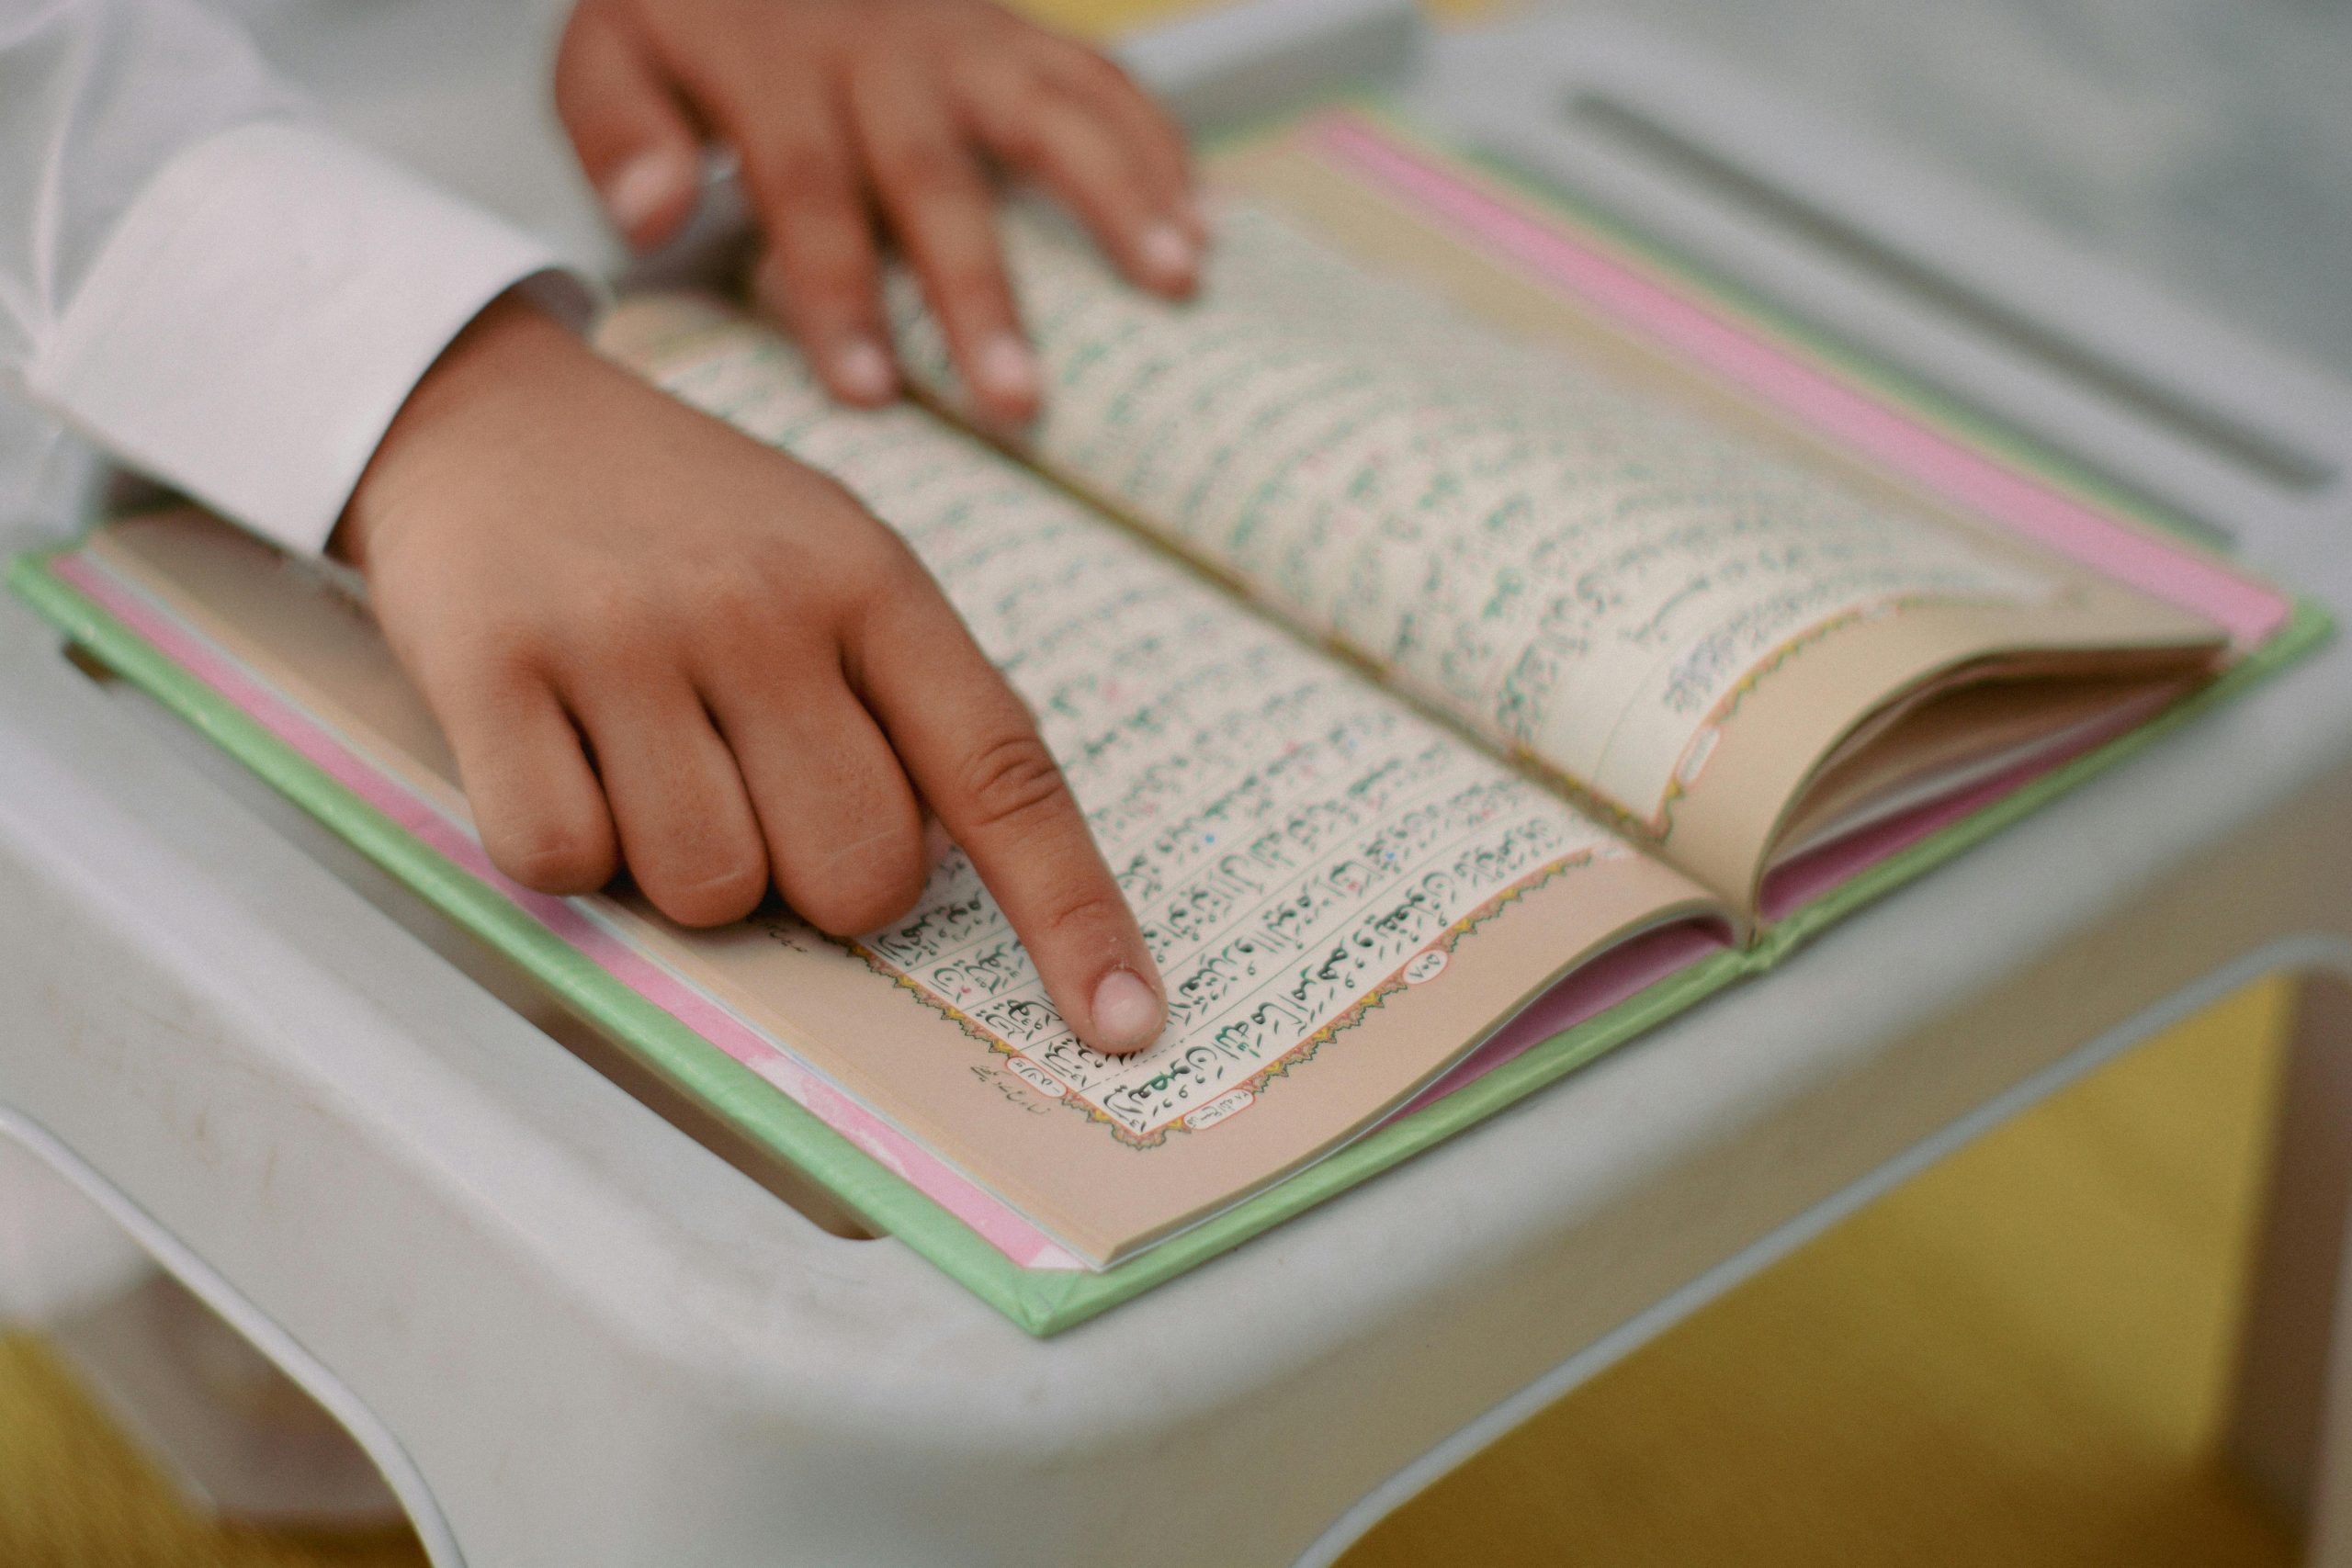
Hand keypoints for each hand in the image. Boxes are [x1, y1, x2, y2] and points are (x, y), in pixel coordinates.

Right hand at [335, 295, 1167, 1053]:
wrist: (488, 411)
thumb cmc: (688, 522)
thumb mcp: (830, 558)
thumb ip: (903, 701)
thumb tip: (956, 886)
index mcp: (874, 582)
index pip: (1005, 774)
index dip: (1073, 913)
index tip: (1126, 1022)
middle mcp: (764, 606)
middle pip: (857, 877)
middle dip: (817, 881)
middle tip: (755, 792)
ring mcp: (625, 635)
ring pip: (710, 889)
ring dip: (682, 868)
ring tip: (646, 756)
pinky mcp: (491, 665)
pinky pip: (560, 861)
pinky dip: (563, 846)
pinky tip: (559, 753)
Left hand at [554, 0, 1201, 422]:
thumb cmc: (689, 17)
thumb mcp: (609, 52)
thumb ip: (617, 132)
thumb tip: (651, 215)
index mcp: (774, 63)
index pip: (808, 188)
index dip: (838, 291)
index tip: (868, 391)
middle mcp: (883, 47)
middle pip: (938, 178)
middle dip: (981, 293)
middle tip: (1019, 400)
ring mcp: (964, 34)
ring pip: (1052, 111)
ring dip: (1120, 197)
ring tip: (1178, 281)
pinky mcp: (1018, 32)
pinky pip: (1101, 78)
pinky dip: (1160, 145)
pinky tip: (1205, 220)